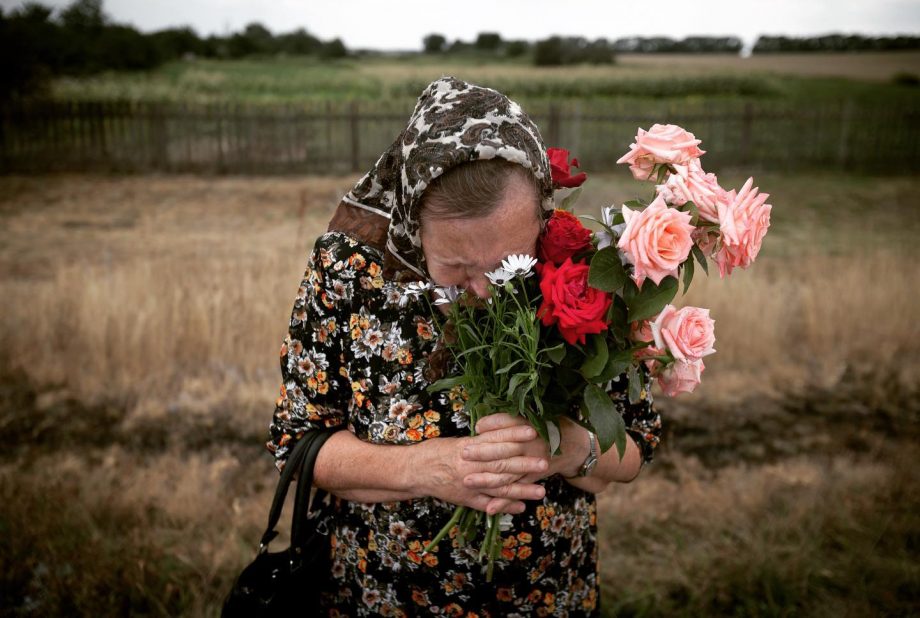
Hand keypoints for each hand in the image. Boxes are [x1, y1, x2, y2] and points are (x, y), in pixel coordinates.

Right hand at [419, 421, 547, 514]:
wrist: (414, 471)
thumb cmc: (435, 452)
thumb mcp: (457, 441)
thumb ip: (479, 441)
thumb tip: (501, 436)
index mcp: (467, 447)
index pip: (495, 439)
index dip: (514, 436)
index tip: (533, 432)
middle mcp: (469, 466)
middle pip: (501, 464)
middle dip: (524, 464)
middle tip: (544, 463)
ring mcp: (468, 484)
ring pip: (498, 487)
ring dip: (521, 490)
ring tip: (541, 492)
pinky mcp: (465, 498)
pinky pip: (487, 503)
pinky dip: (504, 506)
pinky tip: (520, 508)